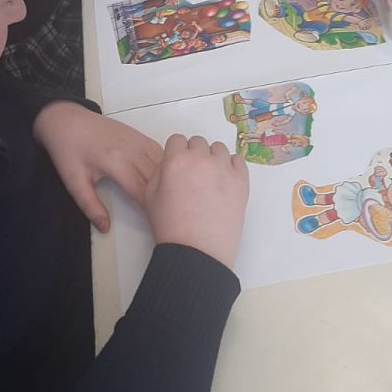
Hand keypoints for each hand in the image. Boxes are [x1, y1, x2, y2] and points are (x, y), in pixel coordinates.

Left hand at [33, 102, 162, 232]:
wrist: (65, 120)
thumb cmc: (68, 151)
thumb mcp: (74, 183)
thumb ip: (90, 206)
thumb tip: (105, 228)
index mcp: (116, 163)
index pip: (142, 191)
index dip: (149, 208)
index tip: (154, 221)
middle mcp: (131, 150)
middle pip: (156, 178)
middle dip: (161, 197)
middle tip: (164, 214)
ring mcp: (137, 140)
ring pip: (162, 163)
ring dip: (167, 181)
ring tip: (168, 198)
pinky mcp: (138, 135)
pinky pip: (159, 151)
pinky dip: (165, 165)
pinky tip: (165, 178)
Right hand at [145, 135, 247, 269]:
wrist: (196, 252)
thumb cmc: (171, 228)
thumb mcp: (149, 196)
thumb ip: (159, 171)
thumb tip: (171, 162)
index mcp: (176, 161)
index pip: (177, 139)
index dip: (176, 152)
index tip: (178, 164)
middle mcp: (201, 160)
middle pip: (198, 142)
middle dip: (194, 154)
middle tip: (193, 175)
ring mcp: (224, 169)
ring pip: (218, 149)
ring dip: (212, 159)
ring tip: (209, 180)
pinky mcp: (241, 181)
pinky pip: (238, 160)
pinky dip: (231, 166)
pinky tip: (223, 181)